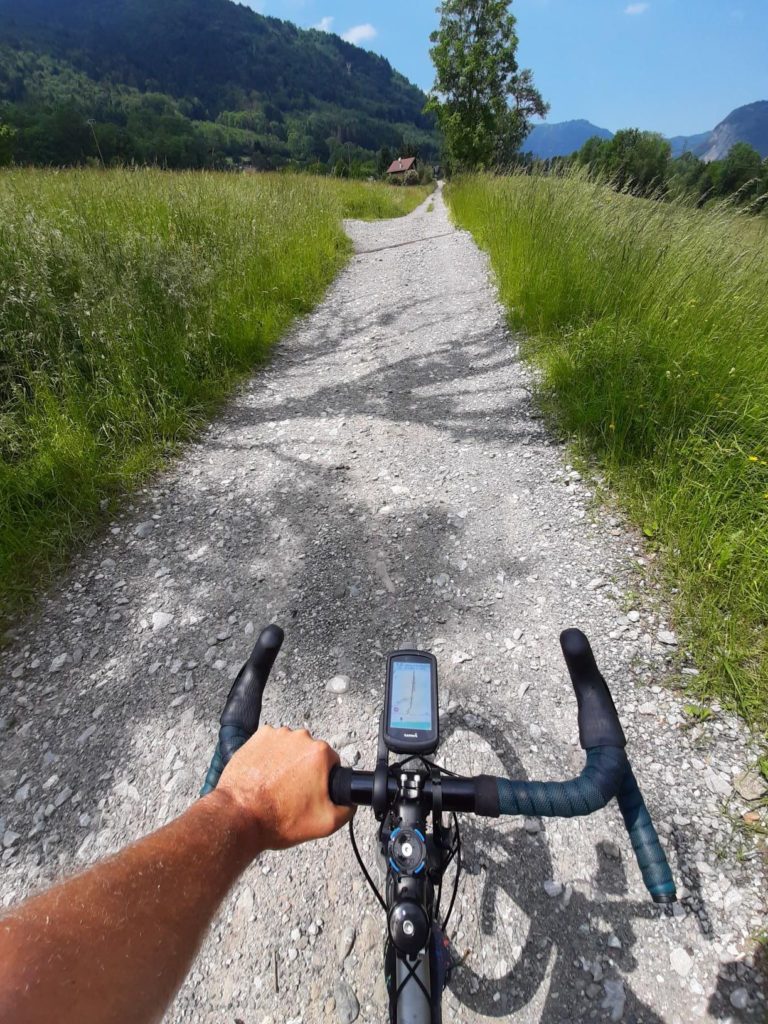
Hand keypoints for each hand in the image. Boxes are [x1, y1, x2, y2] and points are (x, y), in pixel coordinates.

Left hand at [214, 726, 353, 852]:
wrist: (240, 816)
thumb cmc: (279, 819)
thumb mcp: (325, 823)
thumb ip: (347, 809)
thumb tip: (351, 801)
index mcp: (319, 753)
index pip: (332, 763)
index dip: (323, 780)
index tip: (311, 793)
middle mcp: (299, 737)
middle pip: (310, 753)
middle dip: (305, 770)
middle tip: (292, 792)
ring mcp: (276, 735)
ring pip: (290, 748)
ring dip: (286, 762)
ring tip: (276, 785)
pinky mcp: (256, 738)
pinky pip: (270, 744)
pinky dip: (269, 757)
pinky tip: (264, 776)